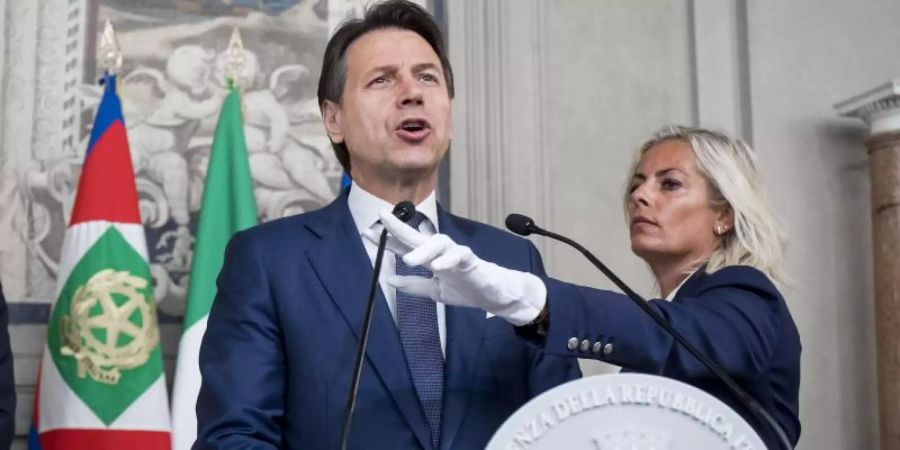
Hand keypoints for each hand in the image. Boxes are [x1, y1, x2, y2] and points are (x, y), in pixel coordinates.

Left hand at [364, 210, 546, 325]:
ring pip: (438, 242)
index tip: (367, 233)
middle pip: (417, 236)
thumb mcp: (434, 290)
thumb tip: (390, 281)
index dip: (388, 239)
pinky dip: (449, 260)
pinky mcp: (472, 261)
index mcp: (430, 258)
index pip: (406, 245)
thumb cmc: (466, 288)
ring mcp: (456, 254)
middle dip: (399, 227)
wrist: (493, 296)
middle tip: (381, 218)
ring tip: (408, 260)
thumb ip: (414, 285)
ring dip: (423, 249)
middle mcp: (441, 252)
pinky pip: (460, 256)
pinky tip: (438, 267)